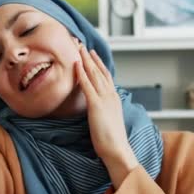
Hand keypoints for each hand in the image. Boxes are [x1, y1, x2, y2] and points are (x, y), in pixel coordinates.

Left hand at [75, 47, 137, 186]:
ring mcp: (104, 99)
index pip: (105, 75)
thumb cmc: (112, 139)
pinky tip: (76, 65)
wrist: (117, 149)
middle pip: (99, 71)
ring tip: (78, 48)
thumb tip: (96, 107)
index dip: (97, 63)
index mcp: (114, 98)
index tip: (91, 53)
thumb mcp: (108, 119)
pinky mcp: (96, 105)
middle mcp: (111, 95)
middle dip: (90, 57)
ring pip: (94, 74)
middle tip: (82, 44)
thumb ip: (103, 109)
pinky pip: (87, 86)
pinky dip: (81, 74)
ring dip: (85, 60)